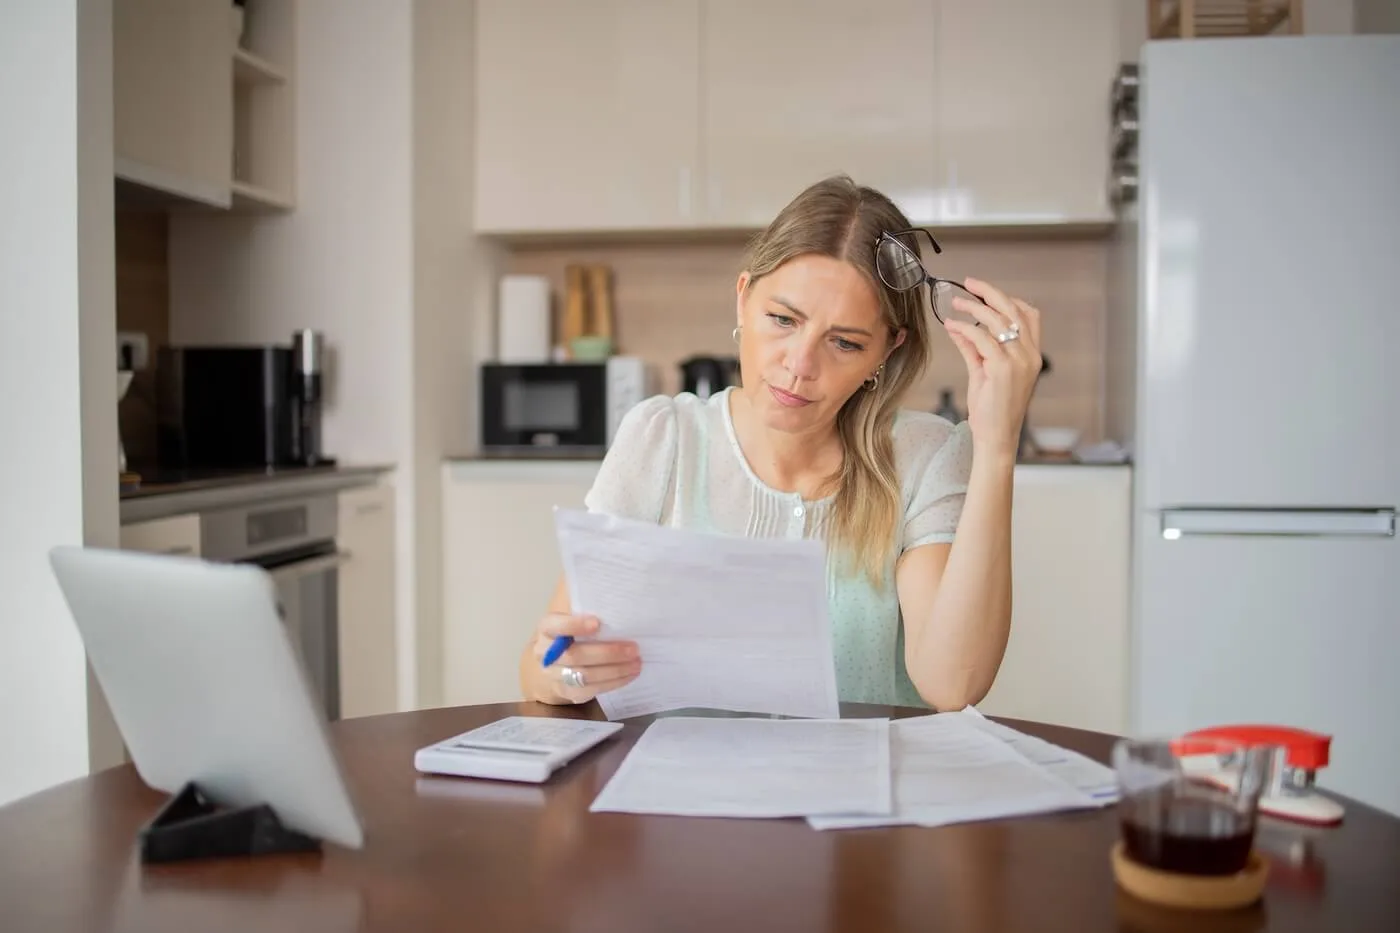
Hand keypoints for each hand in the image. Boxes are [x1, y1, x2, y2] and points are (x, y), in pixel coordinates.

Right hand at [526, 611, 641, 704]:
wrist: (554, 665)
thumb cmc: (571, 633)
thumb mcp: (571, 616)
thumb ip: (584, 603)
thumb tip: (605, 581)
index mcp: (546, 629)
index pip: (554, 626)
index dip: (574, 625)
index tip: (597, 623)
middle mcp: (545, 653)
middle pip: (573, 656)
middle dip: (606, 653)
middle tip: (633, 648)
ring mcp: (554, 675)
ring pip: (584, 676)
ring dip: (614, 670)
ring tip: (636, 663)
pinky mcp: (566, 692)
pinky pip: (590, 691)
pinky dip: (613, 683)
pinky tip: (629, 674)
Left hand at [942, 277, 1043, 460]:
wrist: (996, 437)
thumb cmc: (992, 409)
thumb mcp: (983, 372)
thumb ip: (973, 349)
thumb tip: (959, 327)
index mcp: (1031, 355)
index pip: (1029, 314)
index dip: (1008, 298)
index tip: (984, 291)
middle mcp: (1029, 355)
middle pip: (1014, 309)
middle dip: (991, 292)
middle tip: (969, 283)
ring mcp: (1018, 361)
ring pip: (998, 320)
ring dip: (974, 307)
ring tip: (956, 303)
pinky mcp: (1002, 369)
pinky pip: (982, 338)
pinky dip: (965, 328)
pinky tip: (952, 326)